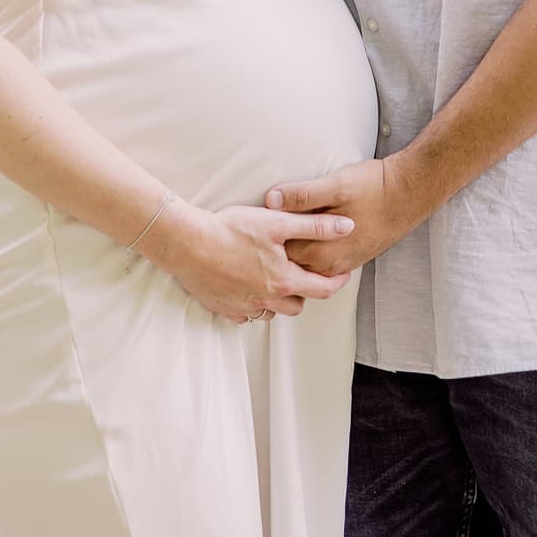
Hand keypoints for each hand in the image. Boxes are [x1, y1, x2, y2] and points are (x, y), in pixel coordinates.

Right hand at [144, 198, 355, 323]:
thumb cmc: (232, 229)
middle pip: (297, 306)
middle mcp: (266, 300)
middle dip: (304, 292)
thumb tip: (348, 226)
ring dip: (277, 299)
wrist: (188, 243)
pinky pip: (246, 314)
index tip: (343, 274)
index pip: (322, 290)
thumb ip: (315, 226)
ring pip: (271, 312)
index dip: (337, 281)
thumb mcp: (278, 222)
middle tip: (303, 273)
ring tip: (273, 277)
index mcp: (283, 281)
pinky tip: (247, 284)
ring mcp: (243, 308)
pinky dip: (252, 303)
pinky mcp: (224, 309)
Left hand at [265, 158, 417, 277]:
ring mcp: (341, 264)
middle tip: (255, 233)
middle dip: (273, 250)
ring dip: (291, 252)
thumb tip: (270, 200)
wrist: (409, 194)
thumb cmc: (373, 188)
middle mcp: (329, 265)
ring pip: (305, 264)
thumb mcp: (334, 185)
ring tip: (275, 237)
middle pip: (289, 262)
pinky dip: (308, 253)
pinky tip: (304, 237)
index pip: (278, 253)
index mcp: (321, 251)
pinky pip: (320, 262)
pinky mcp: (351, 257)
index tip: (249, 225)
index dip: (263, 240)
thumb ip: (302, 195)